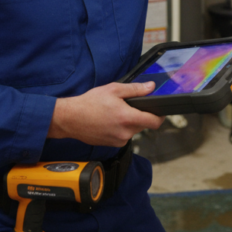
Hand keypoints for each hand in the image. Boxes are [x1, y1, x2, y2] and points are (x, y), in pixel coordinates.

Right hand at [48, 81, 164, 146]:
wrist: (70, 119)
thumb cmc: (89, 103)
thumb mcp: (113, 90)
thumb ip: (135, 89)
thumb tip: (151, 87)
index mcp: (128, 118)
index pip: (154, 122)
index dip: (160, 116)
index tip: (160, 111)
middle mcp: (125, 133)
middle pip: (143, 125)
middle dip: (140, 115)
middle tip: (128, 106)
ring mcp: (118, 141)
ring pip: (133, 130)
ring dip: (129, 122)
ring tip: (115, 112)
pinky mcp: (112, 145)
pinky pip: (123, 136)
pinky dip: (121, 128)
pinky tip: (109, 121)